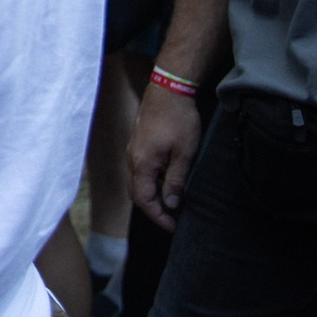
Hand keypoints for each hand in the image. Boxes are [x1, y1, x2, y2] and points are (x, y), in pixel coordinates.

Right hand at [128, 84, 201, 230]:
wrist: (168, 89)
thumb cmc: (178, 120)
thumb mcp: (184, 153)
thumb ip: (175, 180)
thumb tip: (171, 203)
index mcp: (142, 164)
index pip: (144, 200)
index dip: (158, 216)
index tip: (173, 227)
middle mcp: (132, 159)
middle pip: (137, 193)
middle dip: (153, 209)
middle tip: (172, 219)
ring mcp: (133, 150)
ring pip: (138, 181)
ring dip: (152, 195)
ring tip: (172, 203)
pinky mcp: (139, 143)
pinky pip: (140, 170)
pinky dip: (151, 182)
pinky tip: (167, 181)